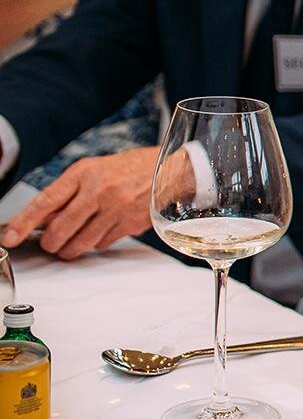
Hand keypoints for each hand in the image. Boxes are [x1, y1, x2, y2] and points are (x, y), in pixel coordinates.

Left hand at [1, 146, 159, 258]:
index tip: (10, 236)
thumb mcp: (94, 171)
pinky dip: (95, 243)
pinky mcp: (131, 224)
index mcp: (85, 173)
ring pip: (81, 242)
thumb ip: (69, 193)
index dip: (24, 222)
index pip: (46, 201)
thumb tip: (43, 219)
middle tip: (49, 244)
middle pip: (61, 229)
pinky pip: (102, 244)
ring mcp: (117, 209)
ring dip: (69, 249)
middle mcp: (100, 190)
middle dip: (50, 243)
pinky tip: (99, 233)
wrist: (170, 170)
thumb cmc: (128, 169)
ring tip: (68, 247)